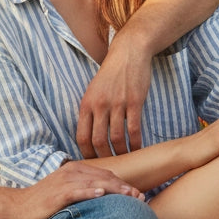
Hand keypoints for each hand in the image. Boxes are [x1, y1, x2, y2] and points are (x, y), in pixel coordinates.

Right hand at [13, 160, 143, 218]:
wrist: (17, 207)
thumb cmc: (42, 203)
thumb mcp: (65, 192)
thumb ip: (83, 191)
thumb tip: (104, 200)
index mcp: (74, 170)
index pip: (105, 174)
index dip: (123, 184)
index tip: (138, 195)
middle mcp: (70, 172)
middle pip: (104, 177)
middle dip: (124, 187)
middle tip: (141, 197)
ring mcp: (63, 182)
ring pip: (94, 182)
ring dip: (114, 189)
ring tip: (130, 196)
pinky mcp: (56, 194)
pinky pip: (76, 191)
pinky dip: (89, 192)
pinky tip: (101, 194)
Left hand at [76, 41, 151, 157]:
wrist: (128, 54)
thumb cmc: (111, 74)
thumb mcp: (93, 90)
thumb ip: (90, 111)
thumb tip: (89, 136)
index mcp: (87, 103)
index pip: (82, 136)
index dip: (86, 153)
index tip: (92, 161)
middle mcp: (100, 105)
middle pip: (98, 141)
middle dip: (103, 157)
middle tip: (110, 165)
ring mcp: (117, 104)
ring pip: (116, 138)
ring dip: (120, 153)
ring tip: (124, 159)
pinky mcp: (135, 102)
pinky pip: (134, 130)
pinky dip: (135, 144)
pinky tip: (137, 149)